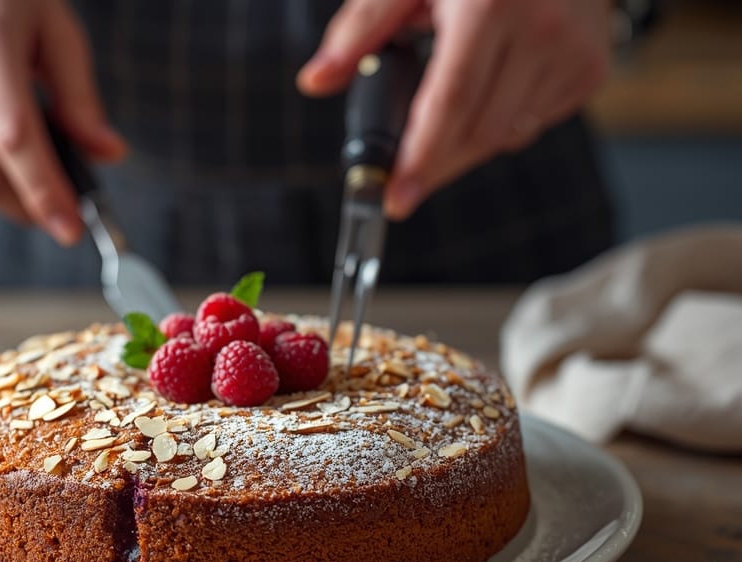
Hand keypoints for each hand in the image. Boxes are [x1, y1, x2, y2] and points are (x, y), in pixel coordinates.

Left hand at [298, 0, 611, 219]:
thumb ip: (361, 29)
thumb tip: (316, 81)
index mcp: (489, 5)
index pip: (450, 104)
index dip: (420, 159)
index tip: (395, 199)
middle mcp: (540, 30)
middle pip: (478, 132)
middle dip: (434, 165)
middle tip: (403, 180)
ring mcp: (573, 53)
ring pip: (506, 137)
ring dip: (464, 145)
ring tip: (443, 115)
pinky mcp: (590, 69)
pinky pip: (533, 124)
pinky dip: (501, 124)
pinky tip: (489, 91)